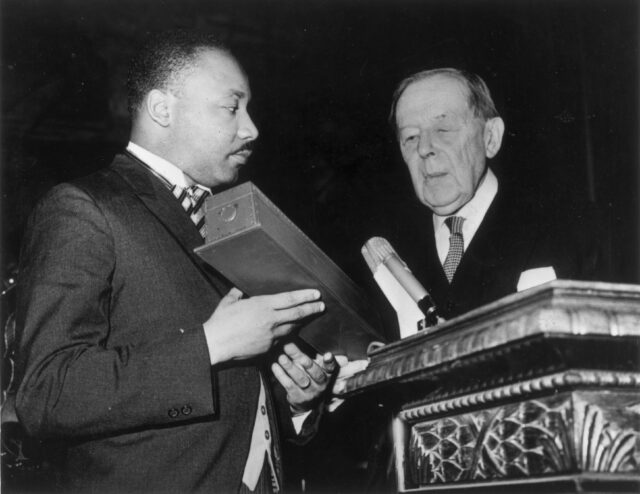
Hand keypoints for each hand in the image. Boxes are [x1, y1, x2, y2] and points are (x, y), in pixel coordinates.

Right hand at [204, 288, 323, 364]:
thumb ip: (236, 295)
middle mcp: (270, 319)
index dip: (305, 296)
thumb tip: (238, 291)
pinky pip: (283, 339)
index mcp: (262, 305)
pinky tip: (294, 332)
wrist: (216, 344)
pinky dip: (290, 334)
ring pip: (293, 327)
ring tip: (312, 317)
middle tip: (321, 306)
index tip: (316, 294)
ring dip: (304, 322)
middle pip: (297, 313)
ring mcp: (271, 335)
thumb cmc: (220, 322)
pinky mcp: (268, 348)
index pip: (290, 299)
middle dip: (312, 309)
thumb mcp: (228, 302)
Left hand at [271, 342, 338, 412]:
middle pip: (313, 371)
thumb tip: (300, 343)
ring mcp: (310, 393)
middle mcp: (321, 385)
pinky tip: (275, 366)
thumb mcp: (316, 369)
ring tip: (281, 357)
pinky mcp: (298, 398)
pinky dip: (281, 375)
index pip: (330, 368)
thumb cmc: (311, 379)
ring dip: (289, 367)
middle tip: (289, 347)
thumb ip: (313, 358)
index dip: (330, 362)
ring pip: (300, 378)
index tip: (327, 355)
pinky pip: (289, 385)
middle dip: (302, 359)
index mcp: (327, 375)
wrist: (309, 404)